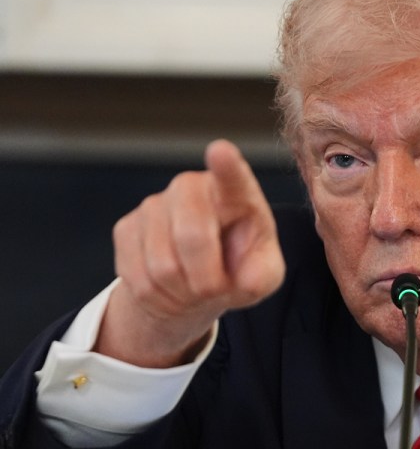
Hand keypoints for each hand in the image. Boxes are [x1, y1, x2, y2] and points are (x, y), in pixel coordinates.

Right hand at [95, 139, 284, 366]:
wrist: (197, 283)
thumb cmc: (238, 269)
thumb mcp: (263, 275)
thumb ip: (262, 275)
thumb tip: (245, 279)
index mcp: (236, 193)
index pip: (232, 177)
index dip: (226, 165)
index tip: (220, 151)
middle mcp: (191, 187)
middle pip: (192, 236)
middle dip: (207, 279)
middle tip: (216, 290)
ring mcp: (154, 204)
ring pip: (163, 266)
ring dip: (182, 292)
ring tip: (195, 288)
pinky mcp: (126, 228)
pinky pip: (138, 278)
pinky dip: (158, 297)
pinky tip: (171, 288)